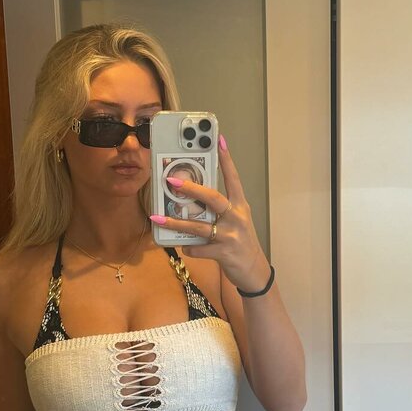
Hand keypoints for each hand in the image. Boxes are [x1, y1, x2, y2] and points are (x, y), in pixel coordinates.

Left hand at [150, 135, 270, 293]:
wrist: (254, 271)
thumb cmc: (240, 242)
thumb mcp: (235, 221)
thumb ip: (218, 210)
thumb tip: (191, 201)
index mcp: (240, 206)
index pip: (233, 178)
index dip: (226, 159)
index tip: (218, 140)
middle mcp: (236, 217)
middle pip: (212, 198)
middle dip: (190, 188)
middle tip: (171, 181)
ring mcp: (230, 235)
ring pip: (198, 226)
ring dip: (176, 223)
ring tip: (157, 219)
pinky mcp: (224, 253)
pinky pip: (198, 249)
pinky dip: (188, 248)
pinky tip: (185, 247)